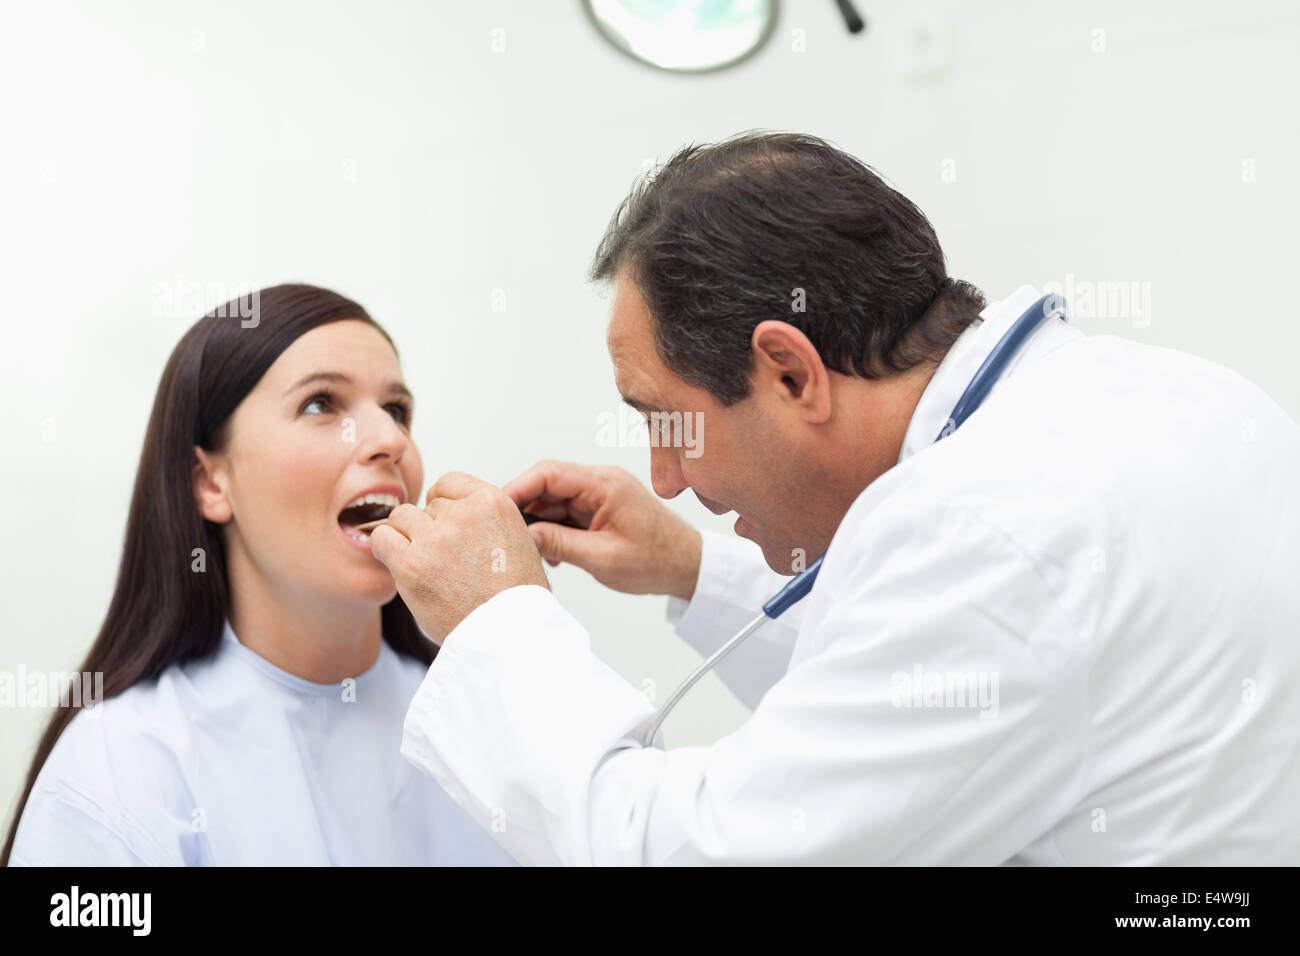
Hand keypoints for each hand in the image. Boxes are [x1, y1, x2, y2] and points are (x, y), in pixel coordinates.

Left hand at [369, 471, 548, 643]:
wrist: (511, 633)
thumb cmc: (516, 598)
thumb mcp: (517, 541)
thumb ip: (485, 522)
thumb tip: (449, 516)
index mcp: (494, 503)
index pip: (449, 483)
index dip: (444, 505)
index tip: (448, 527)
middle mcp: (464, 513)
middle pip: (426, 505)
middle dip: (430, 528)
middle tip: (442, 560)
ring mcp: (436, 537)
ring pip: (401, 517)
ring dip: (407, 537)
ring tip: (423, 565)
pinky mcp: (412, 564)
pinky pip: (381, 539)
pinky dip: (386, 550)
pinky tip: (401, 567)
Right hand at [503, 460, 701, 600]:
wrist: (687, 566)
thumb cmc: (657, 560)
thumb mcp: (604, 558)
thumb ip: (561, 545)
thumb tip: (523, 537)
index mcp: (605, 484)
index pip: (548, 473)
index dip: (517, 489)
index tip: (495, 510)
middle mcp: (600, 483)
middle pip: (545, 485)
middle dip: (522, 509)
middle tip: (504, 535)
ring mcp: (598, 495)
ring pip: (552, 501)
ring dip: (537, 524)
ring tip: (530, 552)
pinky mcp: (597, 509)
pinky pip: (563, 513)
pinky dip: (551, 531)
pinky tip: (550, 554)